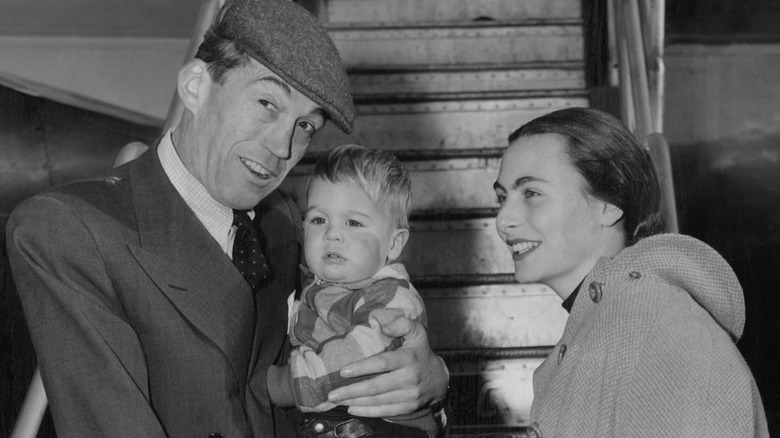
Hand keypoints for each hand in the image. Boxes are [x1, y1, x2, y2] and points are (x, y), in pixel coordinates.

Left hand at [326, 317, 448, 416]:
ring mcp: (409, 395)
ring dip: (355, 402)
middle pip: (376, 386)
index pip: (383, 363)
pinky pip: (385, 412)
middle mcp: (409, 378)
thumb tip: (381, 325)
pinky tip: (352, 408)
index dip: (362, 367)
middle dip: (351, 391)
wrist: (438, 380)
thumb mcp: (417, 333)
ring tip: (337, 400)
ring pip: (378, 401)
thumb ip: (402, 324)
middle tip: (331, 393)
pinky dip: (367, 412)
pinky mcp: (408, 407)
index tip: (343, 371)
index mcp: (409, 358)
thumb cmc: (420, 352)